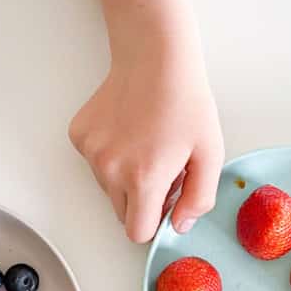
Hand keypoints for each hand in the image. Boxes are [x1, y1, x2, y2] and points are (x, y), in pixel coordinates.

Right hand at [69, 46, 223, 242]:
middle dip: (142, 200)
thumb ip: (198, 200)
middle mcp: (110, 171)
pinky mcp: (80, 136)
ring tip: (147, 143)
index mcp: (144, 180)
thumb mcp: (210, 154)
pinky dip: (110, 155)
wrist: (155, 57)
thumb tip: (179, 225)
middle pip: (122, 213)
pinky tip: (128, 129)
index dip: (154, 223)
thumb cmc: (186, 102)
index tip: (166, 206)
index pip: (137, 232)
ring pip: (108, 188)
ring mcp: (91, 153)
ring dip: (126, 177)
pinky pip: (95, 163)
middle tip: (163, 168)